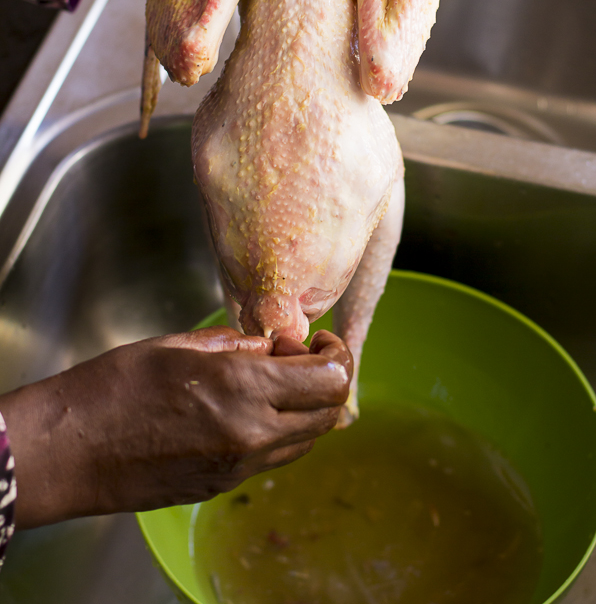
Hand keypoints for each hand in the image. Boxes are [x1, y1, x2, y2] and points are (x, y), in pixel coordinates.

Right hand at [0, 327, 351, 528]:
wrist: (68, 452)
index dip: (336, 353)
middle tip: (300, 356)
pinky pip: (276, 458)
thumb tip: (268, 346)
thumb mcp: (178, 345)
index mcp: (243, 387)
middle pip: (331, 413)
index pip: (331, 378)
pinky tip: (253, 408)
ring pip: (309, 440)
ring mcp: (239, 466)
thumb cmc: (112, 388)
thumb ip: (235, 344)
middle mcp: (252, 432)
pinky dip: (283, 431)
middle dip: (329, 379)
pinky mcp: (223, 485)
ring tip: (277, 381)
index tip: (317, 339)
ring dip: (308, 408)